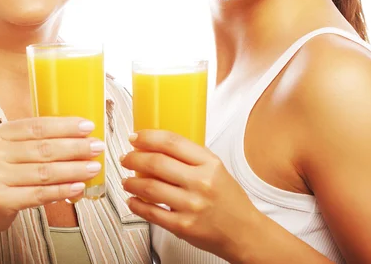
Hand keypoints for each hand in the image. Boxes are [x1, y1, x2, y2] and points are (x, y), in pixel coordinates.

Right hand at [0, 117, 103, 237]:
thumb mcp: (3, 149)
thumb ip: (30, 140)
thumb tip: (74, 134)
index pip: (37, 126)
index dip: (65, 125)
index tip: (88, 126)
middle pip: (44, 148)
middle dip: (76, 147)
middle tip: (97, 146)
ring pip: (45, 172)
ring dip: (74, 169)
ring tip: (94, 167)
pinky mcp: (1, 200)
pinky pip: (39, 194)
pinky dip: (62, 190)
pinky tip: (78, 187)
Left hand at [121, 130, 259, 261]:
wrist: (245, 233)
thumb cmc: (229, 200)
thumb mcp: (216, 169)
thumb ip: (190, 157)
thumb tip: (155, 147)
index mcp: (209, 163)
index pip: (172, 142)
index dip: (148, 137)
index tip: (135, 137)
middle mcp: (201, 182)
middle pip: (156, 163)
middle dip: (134, 158)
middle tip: (126, 158)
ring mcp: (191, 205)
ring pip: (150, 187)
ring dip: (131, 182)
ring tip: (126, 180)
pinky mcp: (183, 226)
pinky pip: (152, 212)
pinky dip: (137, 205)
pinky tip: (132, 200)